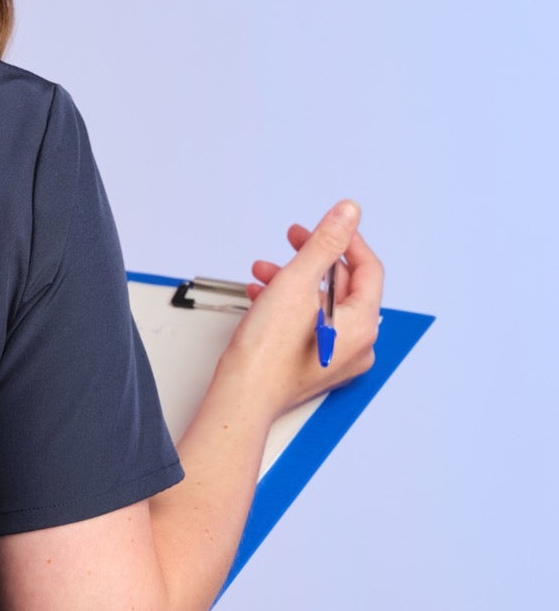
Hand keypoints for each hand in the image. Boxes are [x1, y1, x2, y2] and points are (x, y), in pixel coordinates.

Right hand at [220, 200, 383, 420]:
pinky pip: (311, 325)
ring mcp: (336, 359)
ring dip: (295, 282)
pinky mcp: (315, 366)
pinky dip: (290, 306)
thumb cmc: (267, 353)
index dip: (347, 240)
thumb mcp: (297, 282)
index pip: (368, 269)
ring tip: (266, 272)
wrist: (242, 395)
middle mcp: (357, 345)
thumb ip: (326, 243)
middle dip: (313, 261)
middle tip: (293, 241)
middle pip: (344, 287)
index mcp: (363, 325)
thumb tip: (348, 214)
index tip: (328, 224)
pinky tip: (264, 296)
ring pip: (322, 305)